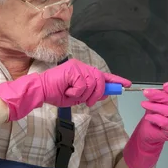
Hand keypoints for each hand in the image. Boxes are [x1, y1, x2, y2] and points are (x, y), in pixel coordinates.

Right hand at [0, 59, 130, 120]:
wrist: (41, 91)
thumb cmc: (56, 94)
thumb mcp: (77, 97)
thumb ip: (91, 94)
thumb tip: (105, 93)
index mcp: (83, 71)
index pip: (102, 75)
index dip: (115, 80)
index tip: (126, 84)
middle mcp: (81, 66)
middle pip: (100, 80)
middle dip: (97, 94)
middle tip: (88, 102)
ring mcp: (77, 66)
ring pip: (92, 83)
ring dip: (84, 95)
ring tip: (72, 95)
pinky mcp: (73, 69)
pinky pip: (83, 84)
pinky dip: (77, 92)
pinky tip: (68, 92)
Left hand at [123, 82, 167, 167]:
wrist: (150, 130)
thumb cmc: (158, 114)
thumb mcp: (162, 100)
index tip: (165, 86)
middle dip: (159, 96)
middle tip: (148, 93)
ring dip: (155, 106)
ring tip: (145, 104)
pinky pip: (165, 122)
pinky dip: (155, 117)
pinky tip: (148, 116)